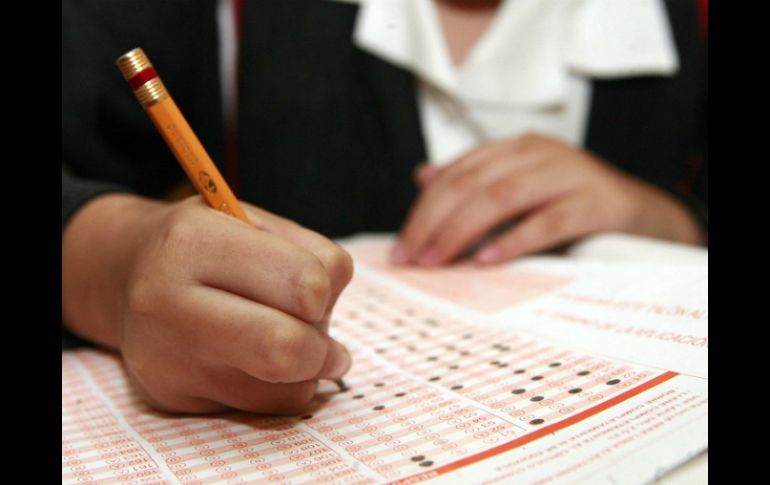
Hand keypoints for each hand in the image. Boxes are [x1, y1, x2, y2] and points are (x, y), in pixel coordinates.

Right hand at [62, 194, 353, 413]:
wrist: (125, 273)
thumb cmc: (209, 242)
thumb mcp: (255, 221)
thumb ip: (309, 252)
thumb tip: (332, 307)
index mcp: (195, 242)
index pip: (303, 283)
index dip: (326, 290)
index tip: (318, 290)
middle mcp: (168, 301)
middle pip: (284, 349)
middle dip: (322, 349)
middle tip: (327, 342)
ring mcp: (165, 356)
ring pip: (280, 389)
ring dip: (308, 371)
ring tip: (297, 345)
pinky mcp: (171, 394)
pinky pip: (260, 406)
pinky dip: (282, 389)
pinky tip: (266, 364)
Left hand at [392, 133, 703, 265]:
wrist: (643, 216)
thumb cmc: (571, 206)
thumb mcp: (520, 189)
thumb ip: (475, 182)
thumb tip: (423, 176)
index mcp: (516, 149)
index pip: (458, 173)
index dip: (424, 209)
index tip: (401, 247)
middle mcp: (538, 153)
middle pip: (472, 183)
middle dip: (434, 222)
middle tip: (410, 259)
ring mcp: (569, 174)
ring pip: (502, 197)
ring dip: (461, 231)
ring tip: (436, 262)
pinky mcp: (595, 203)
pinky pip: (547, 221)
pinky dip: (512, 241)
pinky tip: (486, 261)